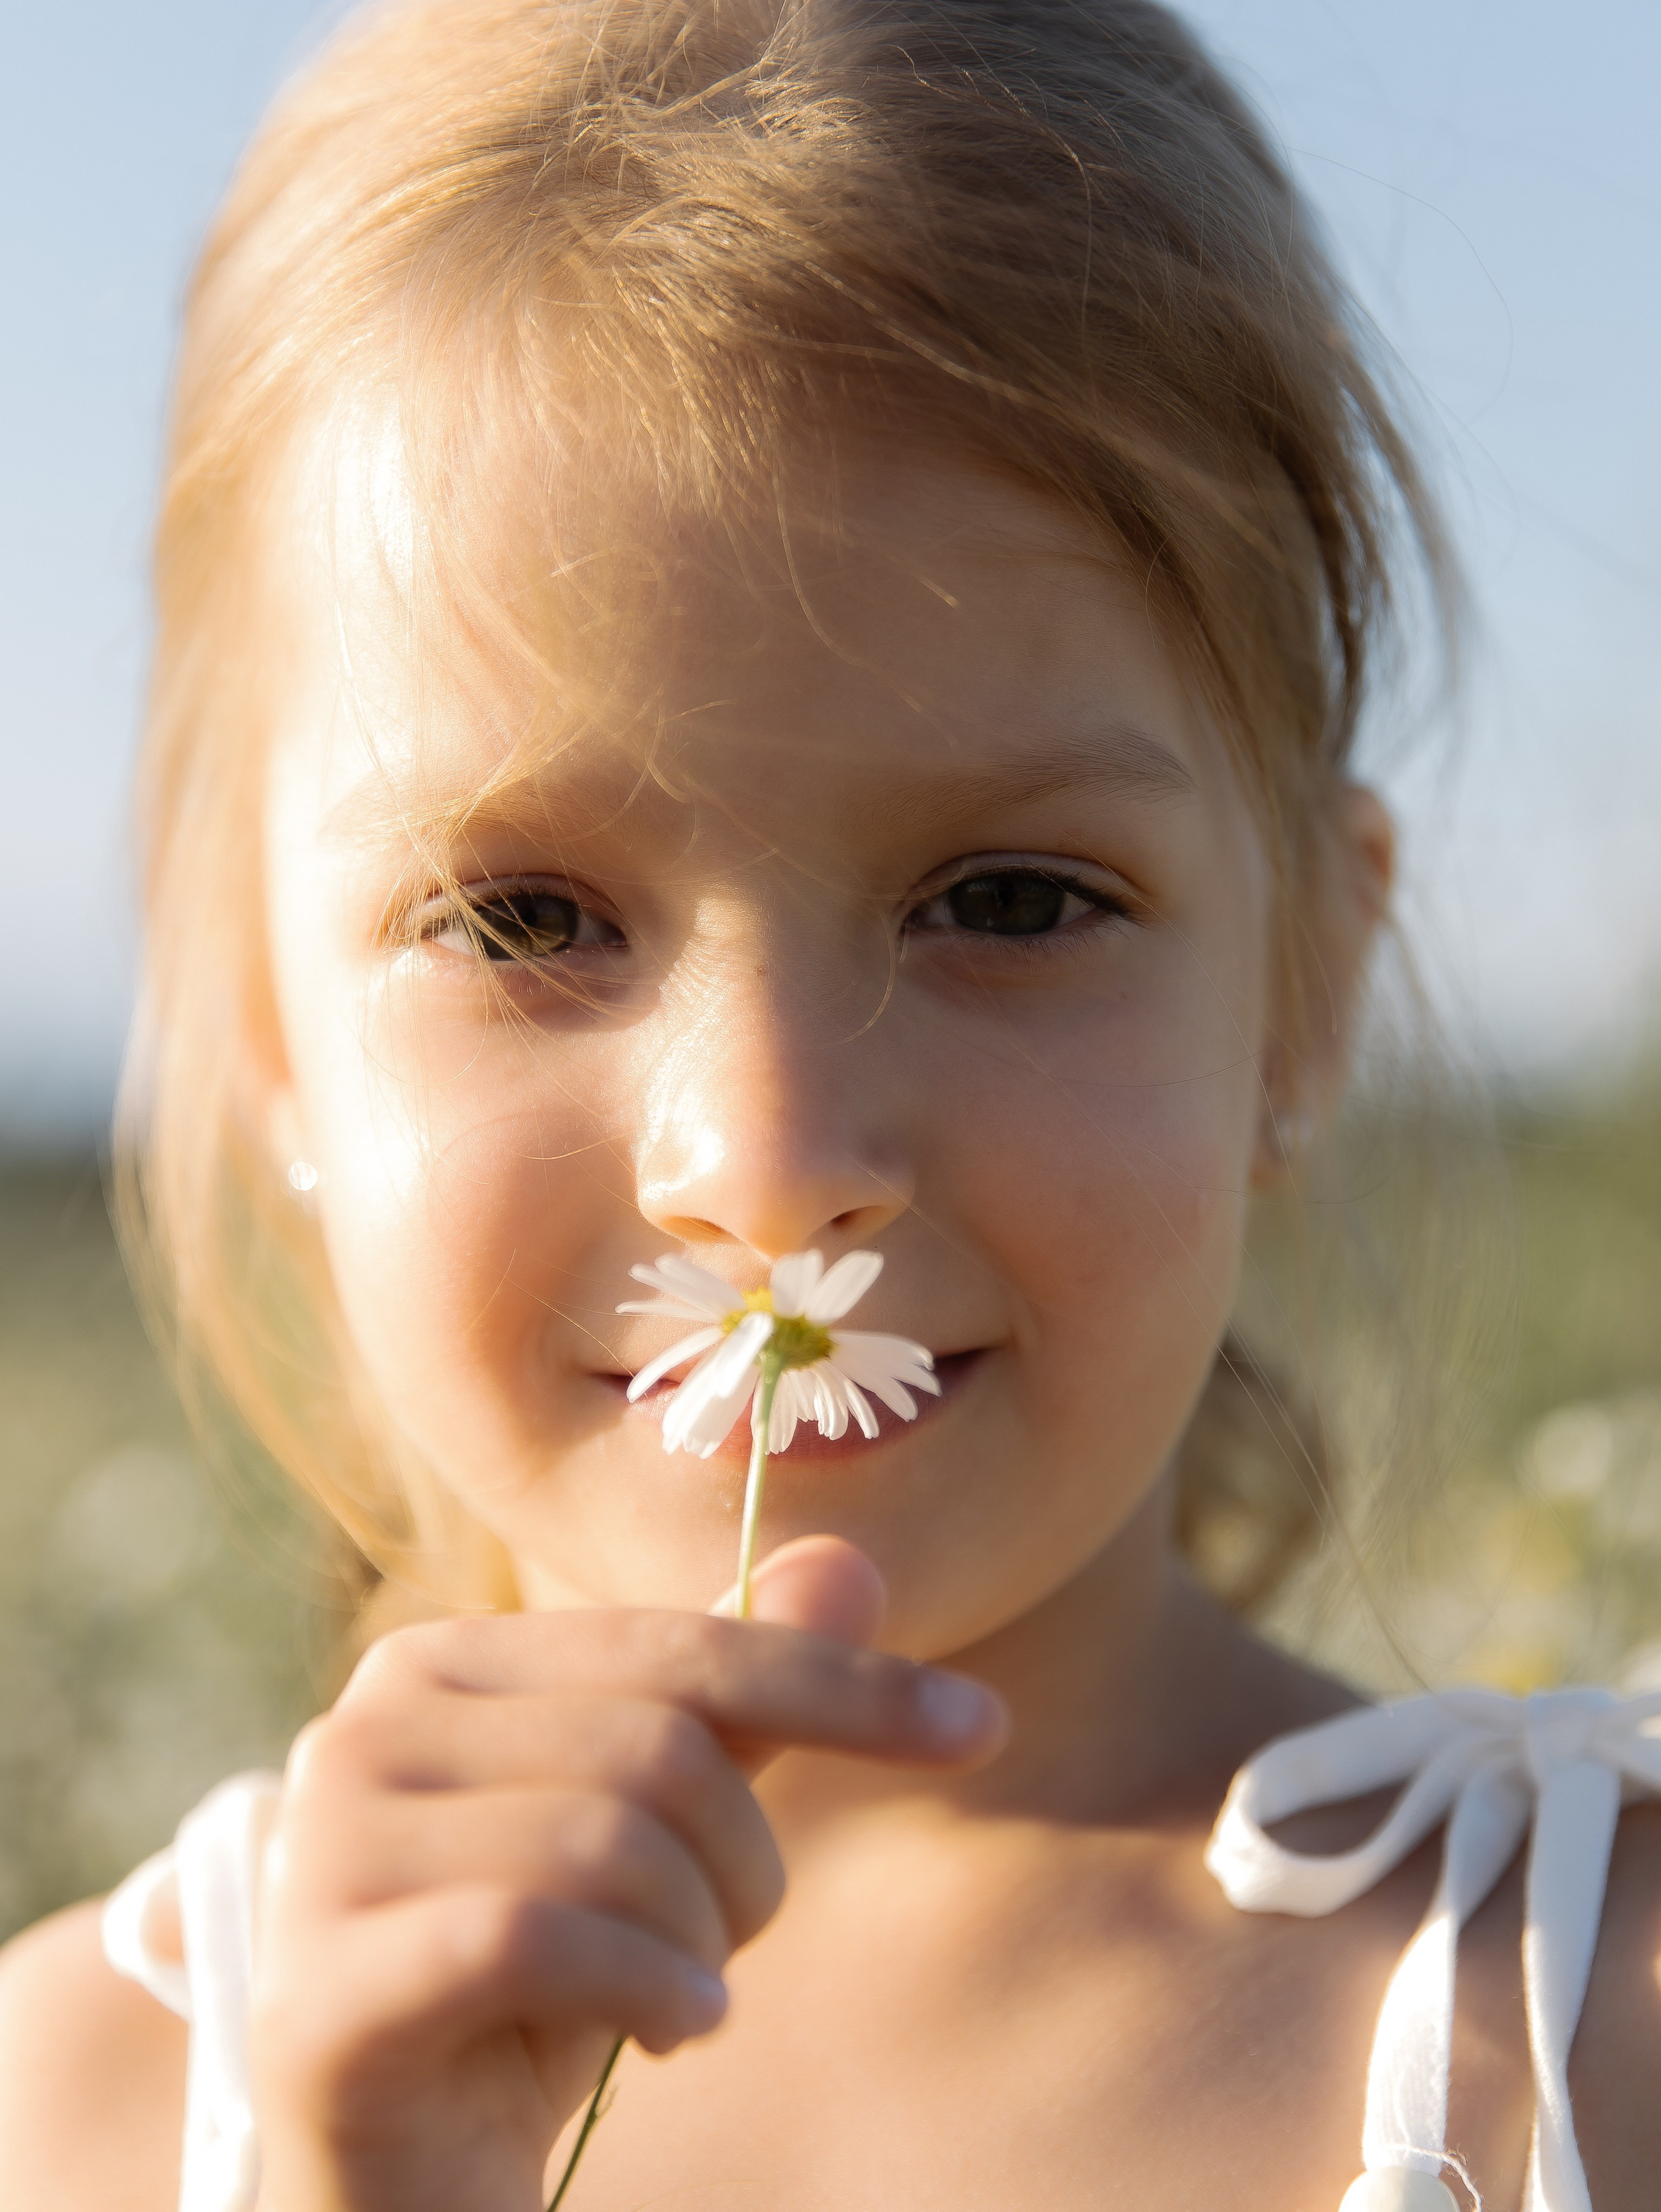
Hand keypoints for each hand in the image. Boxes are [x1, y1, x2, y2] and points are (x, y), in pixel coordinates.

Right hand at [249, 1539, 1005, 2211]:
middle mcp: (364, 1730)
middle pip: (656, 1746)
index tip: (984, 1727)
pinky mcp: (319, 1988)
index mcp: (440, 1667)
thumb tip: (851, 1559)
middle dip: (745, 1866)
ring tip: (678, 2002)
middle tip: (723, 1951)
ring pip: (611, 1842)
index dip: (843, 1687)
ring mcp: (323, 1857)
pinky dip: (647, 1988)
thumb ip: (737, 1697)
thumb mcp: (659, 1836)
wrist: (407, 2179)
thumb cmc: (540, 1993)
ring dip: (697, 1945)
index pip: (681, 1644)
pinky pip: (536, 1935)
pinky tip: (672, 2034)